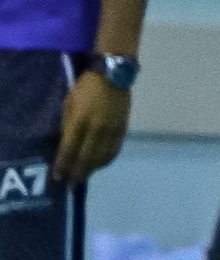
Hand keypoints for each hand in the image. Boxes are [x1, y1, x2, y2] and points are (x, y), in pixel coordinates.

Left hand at [53, 68, 130, 184]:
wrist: (113, 74)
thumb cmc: (85, 87)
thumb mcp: (69, 102)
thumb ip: (68, 125)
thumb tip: (66, 146)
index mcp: (80, 119)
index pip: (69, 148)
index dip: (62, 164)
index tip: (57, 176)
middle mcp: (97, 128)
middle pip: (86, 157)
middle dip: (77, 173)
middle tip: (70, 185)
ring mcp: (111, 130)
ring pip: (101, 157)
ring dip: (91, 169)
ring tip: (83, 177)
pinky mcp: (122, 129)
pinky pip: (114, 150)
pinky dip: (105, 161)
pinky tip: (99, 165)